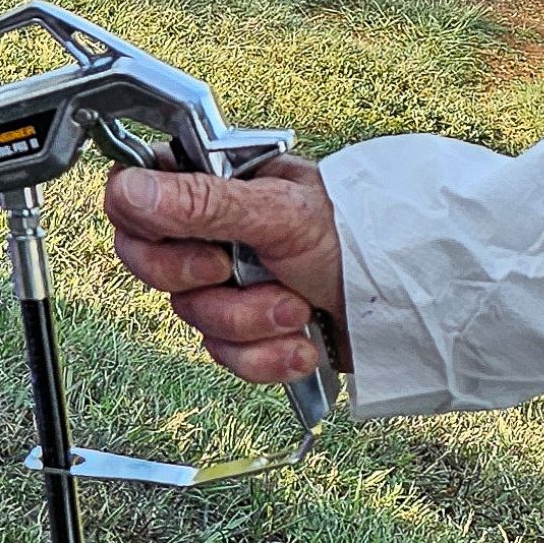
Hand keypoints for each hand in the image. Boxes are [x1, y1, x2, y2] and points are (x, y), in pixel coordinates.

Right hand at [102, 155, 350, 381]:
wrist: (416, 308)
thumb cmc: (361, 237)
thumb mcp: (278, 213)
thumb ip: (200, 202)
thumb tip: (127, 189)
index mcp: (212, 185)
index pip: (132, 198)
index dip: (146, 228)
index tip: (194, 241)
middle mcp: (212, 232)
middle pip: (150, 267)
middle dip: (203, 285)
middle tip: (235, 270)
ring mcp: (228, 284)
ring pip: (191, 317)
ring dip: (249, 322)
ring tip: (297, 307)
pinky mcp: (248, 331)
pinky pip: (225, 356)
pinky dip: (266, 356)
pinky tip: (301, 343)